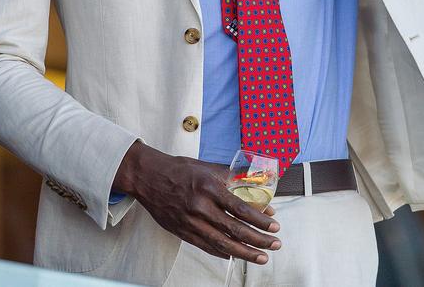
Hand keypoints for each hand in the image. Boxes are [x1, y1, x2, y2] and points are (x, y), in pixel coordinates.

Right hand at [113, 142, 280, 263]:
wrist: (149, 177)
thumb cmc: (179, 169)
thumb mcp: (207, 167)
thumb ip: (229, 177)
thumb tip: (253, 186)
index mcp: (209, 187)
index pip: (240, 208)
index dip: (260, 219)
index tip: (274, 225)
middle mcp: (200, 207)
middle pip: (234, 229)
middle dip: (258, 239)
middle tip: (274, 244)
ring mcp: (190, 222)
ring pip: (222, 243)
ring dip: (245, 252)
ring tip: (261, 257)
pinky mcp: (182, 232)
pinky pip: (206, 246)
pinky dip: (222, 253)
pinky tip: (235, 255)